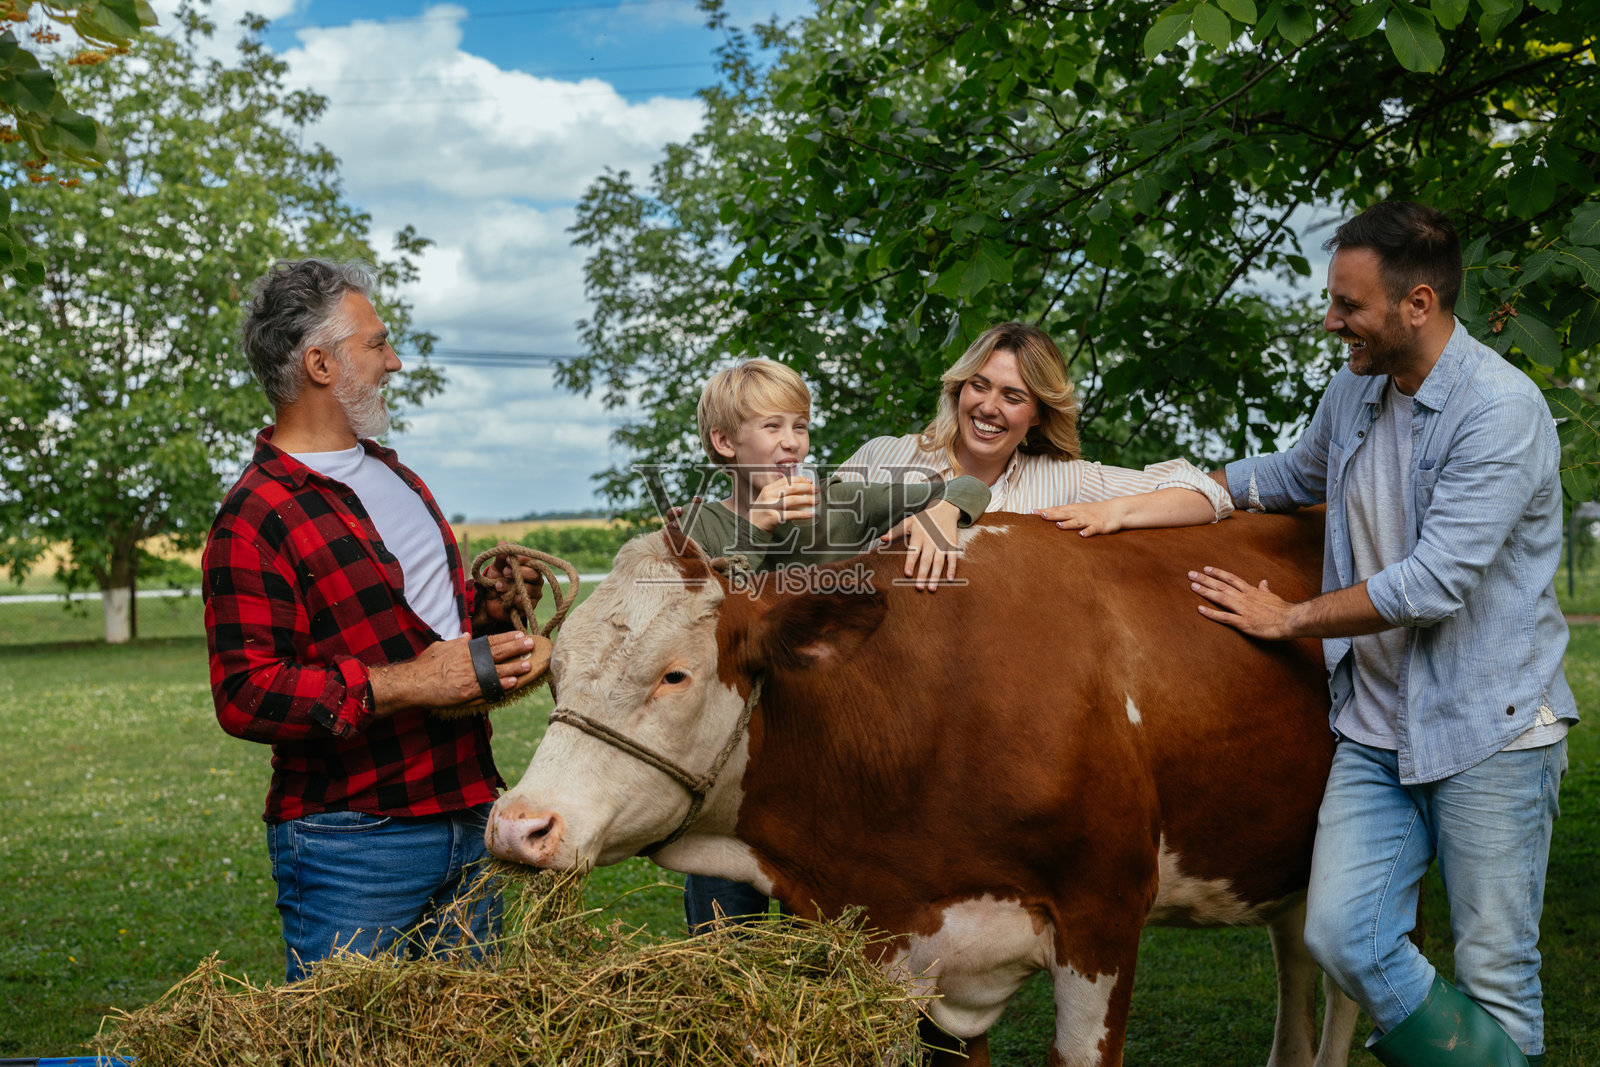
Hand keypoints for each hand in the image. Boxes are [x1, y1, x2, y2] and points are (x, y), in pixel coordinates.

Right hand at [370, 632, 552, 715]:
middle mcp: (470, 661)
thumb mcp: (441, 647)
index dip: (508, 638)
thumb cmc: (426, 665)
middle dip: (517, 649)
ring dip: (515, 668)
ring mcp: (470, 677)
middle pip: (498, 653)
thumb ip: (457, 642)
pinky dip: (502, 686)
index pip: (491, 641)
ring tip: (529, 664)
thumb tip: (468, 636)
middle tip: (532, 645)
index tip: (521, 634)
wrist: (413, 683)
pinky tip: (514, 683)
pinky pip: (489, 689)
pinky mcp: (467, 693)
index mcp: (465, 649)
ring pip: (497, 671)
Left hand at [475, 543, 543, 625]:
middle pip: (535, 575)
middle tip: (505, 572)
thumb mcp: (496, 567)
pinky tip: (505, 599)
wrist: (488, 601)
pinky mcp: (529, 607)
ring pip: (529, 589)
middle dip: (519, 573)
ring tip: (498, 586)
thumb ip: (500, 556)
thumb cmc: (496, 580)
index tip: (506, 560)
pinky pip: (526, 603)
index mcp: (529, 568)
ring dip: (511, 587)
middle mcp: (535, 580)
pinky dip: (515, 600)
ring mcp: (534, 594)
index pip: (532, 561)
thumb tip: (502, 542)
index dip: (521, 559)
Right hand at [748, 476, 816, 531]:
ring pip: (793, 500)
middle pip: (791, 488)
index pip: (786, 480)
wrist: (752, 527)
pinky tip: (810, 514)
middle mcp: (769, 496)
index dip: (800, 479)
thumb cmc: (763, 513)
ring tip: (816, 501)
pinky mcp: (774, 517)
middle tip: (817, 490)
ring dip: (807, 500)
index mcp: (768, 489)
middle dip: (807, 488)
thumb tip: (798, 488)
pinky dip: (802, 514)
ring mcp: (771, 506)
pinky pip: (791, 514)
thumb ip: (778, 493)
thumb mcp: (768, 499)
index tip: (810, 481)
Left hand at [880, 500, 962, 591]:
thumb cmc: (923, 519)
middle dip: (923, 574)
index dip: (910, 563)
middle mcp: (931, 540)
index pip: (913, 551)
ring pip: (939, 561)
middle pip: (926, 560)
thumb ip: (895, 531)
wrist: (945, 509)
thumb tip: (882, 539)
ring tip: (932, 588)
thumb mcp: (908, 522)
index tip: (907, 574)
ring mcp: (942, 543)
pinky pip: (953, 558)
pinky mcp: (952, 545)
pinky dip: (952, 569)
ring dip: (936, 576)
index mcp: (918, 535)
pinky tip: (950, 580)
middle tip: (919, 587)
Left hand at [1036, 499, 1122, 536]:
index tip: (1032, 512)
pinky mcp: (1099, 526)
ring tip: (1058, 525)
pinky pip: (1092, 530)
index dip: (1045, 510)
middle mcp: (1079, 513)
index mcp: (1073, 509)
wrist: (1116, 510)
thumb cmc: (1094, 511)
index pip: (1057, 509)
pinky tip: (1081, 535)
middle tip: (1041, 515)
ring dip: (1068, 524)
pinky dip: (1087, 532)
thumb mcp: (1078, 510)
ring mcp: (1089, 520)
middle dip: (1053, 515)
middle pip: (1064, 514)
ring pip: (1076, 522)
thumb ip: (1064, 513)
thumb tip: (1047, 516)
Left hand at [1188, 566, 1295, 639]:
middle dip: (1205, 579)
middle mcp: (1245, 598)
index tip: (1206, 569)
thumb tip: (1263, 582)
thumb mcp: (1272, 596)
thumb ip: (1265, 589)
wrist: (1292, 620)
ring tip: (1192, 586)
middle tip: (1190, 574)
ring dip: (1206, 591)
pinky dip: (1212, 613)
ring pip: (1221, 598)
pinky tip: (1200, 609)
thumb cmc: (1283, 610)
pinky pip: (1225, 617)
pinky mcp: (1244, 622)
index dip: (1218, 573)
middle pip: (1222, 586)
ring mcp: (1244, 609)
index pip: (1231, 579)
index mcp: (1252, 591)